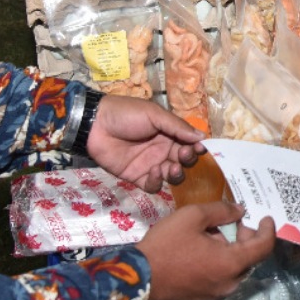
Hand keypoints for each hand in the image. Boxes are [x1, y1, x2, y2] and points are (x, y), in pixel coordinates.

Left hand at [86, 95, 205, 192]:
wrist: (95, 125)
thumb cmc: (126, 114)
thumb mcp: (154, 115)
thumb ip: (177, 127)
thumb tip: (203, 137)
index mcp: (168, 132)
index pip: (188, 143)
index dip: (196, 147)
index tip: (201, 149)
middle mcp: (162, 149)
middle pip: (183, 160)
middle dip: (187, 160)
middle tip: (183, 155)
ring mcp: (150, 164)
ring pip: (171, 175)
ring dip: (176, 173)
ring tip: (172, 168)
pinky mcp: (136, 177)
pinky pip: (152, 185)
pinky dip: (156, 182)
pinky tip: (153, 172)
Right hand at [135, 202, 275, 299]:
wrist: (137, 278)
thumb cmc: (166, 246)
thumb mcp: (192, 216)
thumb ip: (221, 211)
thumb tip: (240, 211)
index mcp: (230, 263)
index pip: (263, 247)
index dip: (268, 230)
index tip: (266, 217)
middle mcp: (229, 283)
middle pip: (249, 258)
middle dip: (246, 237)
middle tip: (234, 221)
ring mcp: (216, 294)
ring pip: (234, 268)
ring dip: (231, 249)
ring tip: (212, 233)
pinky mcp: (204, 299)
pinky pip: (221, 277)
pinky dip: (220, 261)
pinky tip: (202, 249)